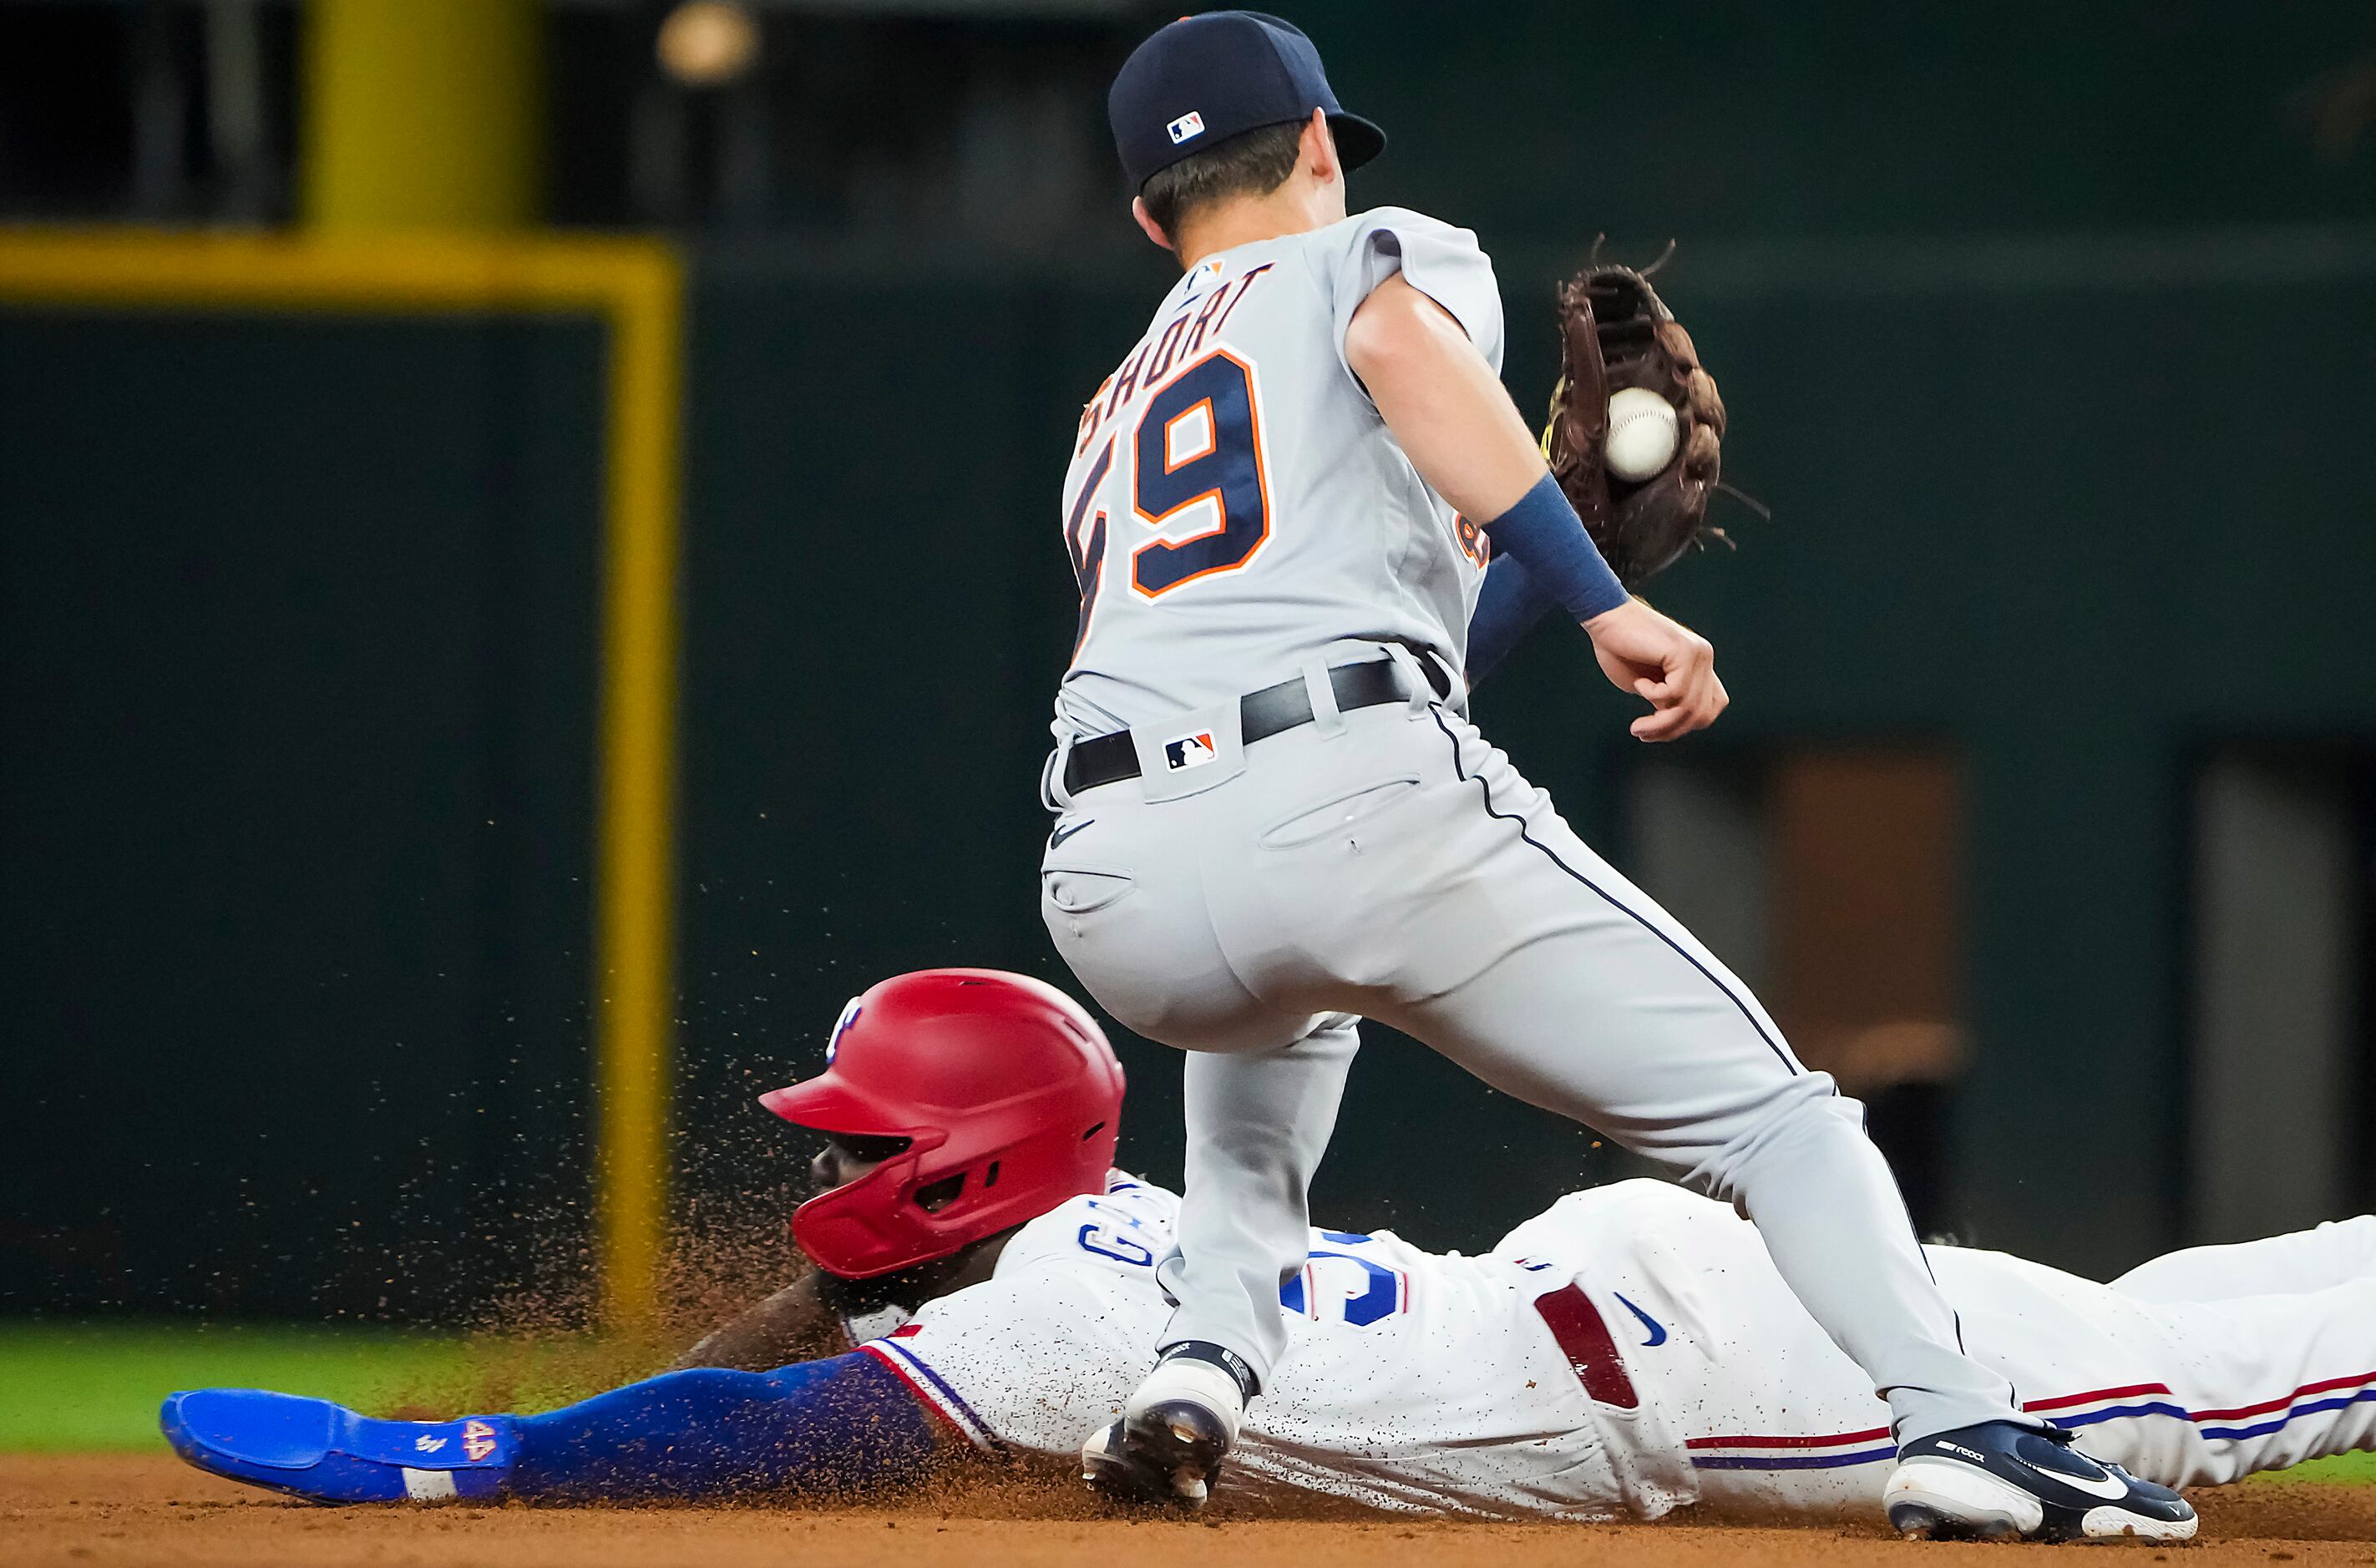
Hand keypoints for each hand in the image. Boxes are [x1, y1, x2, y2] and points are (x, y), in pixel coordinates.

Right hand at [1581, 599, 1726, 740]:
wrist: (1606, 617)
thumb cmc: (1618, 648)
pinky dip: (1652, 695)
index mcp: (1698, 665)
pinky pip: (1675, 692)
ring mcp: (1698, 653)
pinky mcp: (1684, 651)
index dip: (1688, 724)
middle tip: (1642, 733)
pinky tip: (1639, 683)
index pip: (1712, 706)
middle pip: (1703, 713)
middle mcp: (1704, 657)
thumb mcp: (1647, 685)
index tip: (1658, 730)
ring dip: (1659, 724)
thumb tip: (1676, 723)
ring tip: (1638, 726)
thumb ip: (1666, 701)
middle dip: (1671, 731)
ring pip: (1689, 707)